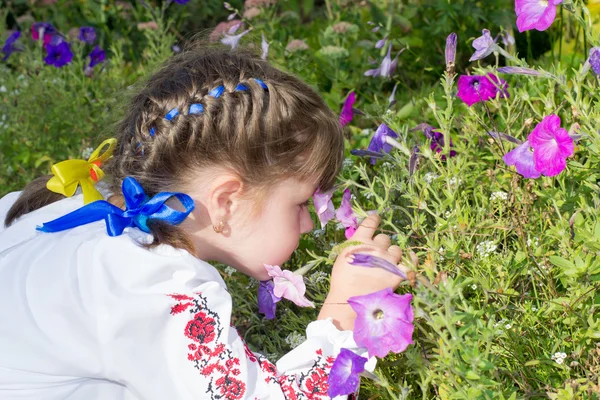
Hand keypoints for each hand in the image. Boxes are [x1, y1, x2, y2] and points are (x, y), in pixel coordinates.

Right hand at [318, 214, 407, 329]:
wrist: (349, 299)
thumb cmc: (342, 280)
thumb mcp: (343, 257)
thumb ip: (355, 247)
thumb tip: (363, 242)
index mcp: (360, 241)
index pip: (371, 222)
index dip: (374, 219)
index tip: (376, 218)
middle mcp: (376, 247)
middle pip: (384, 238)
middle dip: (381, 245)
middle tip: (376, 255)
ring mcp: (388, 260)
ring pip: (396, 249)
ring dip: (392, 254)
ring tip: (387, 263)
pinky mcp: (397, 273)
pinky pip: (409, 263)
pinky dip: (409, 262)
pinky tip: (407, 262)